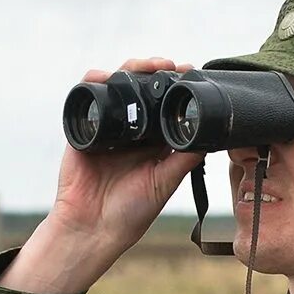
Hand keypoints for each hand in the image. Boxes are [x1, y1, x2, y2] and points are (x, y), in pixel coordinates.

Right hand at [6, 56, 206, 293]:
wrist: (92, 228)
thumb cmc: (130, 213)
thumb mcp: (164, 183)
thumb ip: (183, 160)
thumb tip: (209, 137)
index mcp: (154, 143)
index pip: (166, 105)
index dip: (176, 86)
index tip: (190, 72)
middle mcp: (132, 131)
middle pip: (143, 89)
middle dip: (155, 71)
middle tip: (170, 65)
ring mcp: (108, 127)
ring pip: (118, 88)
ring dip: (130, 70)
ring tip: (145, 66)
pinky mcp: (85, 129)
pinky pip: (87, 98)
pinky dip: (93, 81)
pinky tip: (104, 75)